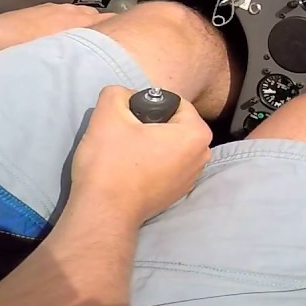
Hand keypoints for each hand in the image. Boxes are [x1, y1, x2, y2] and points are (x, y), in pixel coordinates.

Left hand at [0, 3, 111, 53]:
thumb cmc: (19, 49)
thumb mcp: (54, 54)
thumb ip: (77, 49)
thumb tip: (93, 54)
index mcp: (73, 21)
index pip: (106, 20)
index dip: (118, 26)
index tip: (126, 36)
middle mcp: (67, 11)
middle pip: (96, 15)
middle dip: (106, 25)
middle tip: (112, 39)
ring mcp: (54, 9)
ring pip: (81, 13)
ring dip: (89, 22)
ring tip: (94, 36)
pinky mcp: (42, 10)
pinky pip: (66, 12)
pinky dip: (73, 19)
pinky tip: (69, 31)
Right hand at [70, 86, 211, 224]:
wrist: (103, 213)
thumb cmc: (110, 163)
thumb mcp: (108, 114)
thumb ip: (118, 92)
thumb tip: (124, 95)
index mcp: (197, 134)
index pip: (174, 103)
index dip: (147, 105)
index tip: (128, 119)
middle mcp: (202, 156)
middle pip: (173, 124)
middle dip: (150, 124)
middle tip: (124, 134)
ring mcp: (191, 178)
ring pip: (168, 145)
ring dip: (148, 144)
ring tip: (124, 153)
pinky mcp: (176, 193)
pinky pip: (165, 165)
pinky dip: (149, 163)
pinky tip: (129, 170)